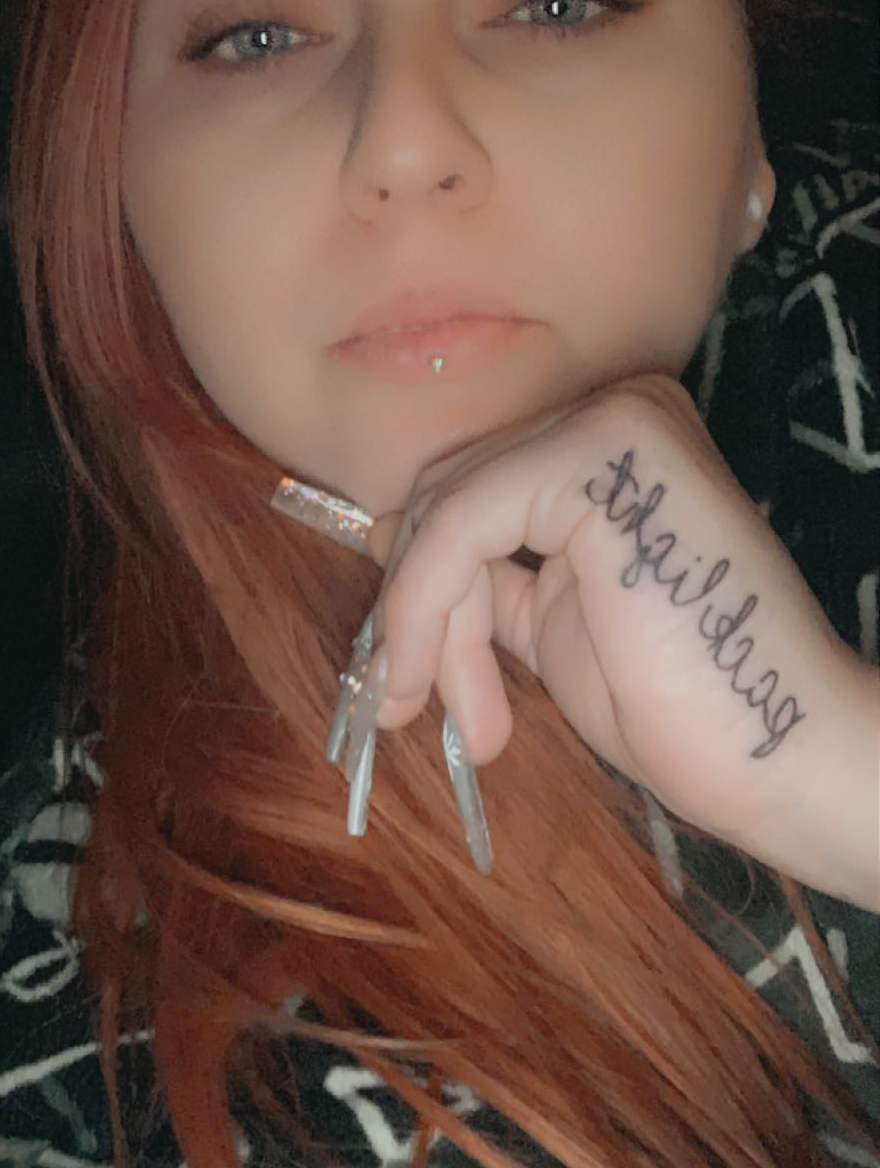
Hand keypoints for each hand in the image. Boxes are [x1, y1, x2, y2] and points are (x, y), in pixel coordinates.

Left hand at [366, 373, 866, 867]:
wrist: (783, 756)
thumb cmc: (683, 704)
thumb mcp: (550, 624)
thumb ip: (481, 576)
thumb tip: (383, 534)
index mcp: (617, 444)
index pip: (473, 488)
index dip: (422, 588)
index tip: (403, 679)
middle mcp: (618, 411)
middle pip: (449, 493)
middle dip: (422, 614)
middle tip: (413, 706)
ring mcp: (611, 421)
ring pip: (445, 513)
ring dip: (424, 629)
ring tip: (465, 723)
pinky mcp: (597, 452)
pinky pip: (458, 526)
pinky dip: (423, 611)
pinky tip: (429, 687)